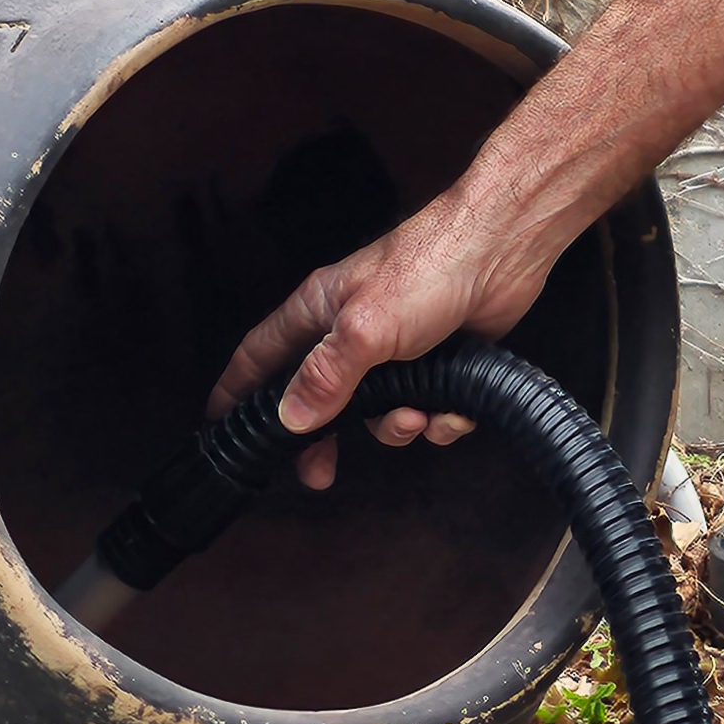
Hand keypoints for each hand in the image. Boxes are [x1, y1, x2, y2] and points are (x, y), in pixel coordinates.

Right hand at [208, 187, 554, 488]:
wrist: (502, 252)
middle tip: (318, 472)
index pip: (260, 354)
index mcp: (319, 312)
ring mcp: (398, 349)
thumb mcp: (364, 330)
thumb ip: (325, 377)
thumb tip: (291, 417)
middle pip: (319, 398)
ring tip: (415, 413)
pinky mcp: (440, 362)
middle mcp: (353, 332)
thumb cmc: (429, 267)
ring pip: (380, 412)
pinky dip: (441, 418)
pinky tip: (452, 408)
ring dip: (398, 425)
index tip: (222, 425)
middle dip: (323, 438)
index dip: (237, 390)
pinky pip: (429, 409)